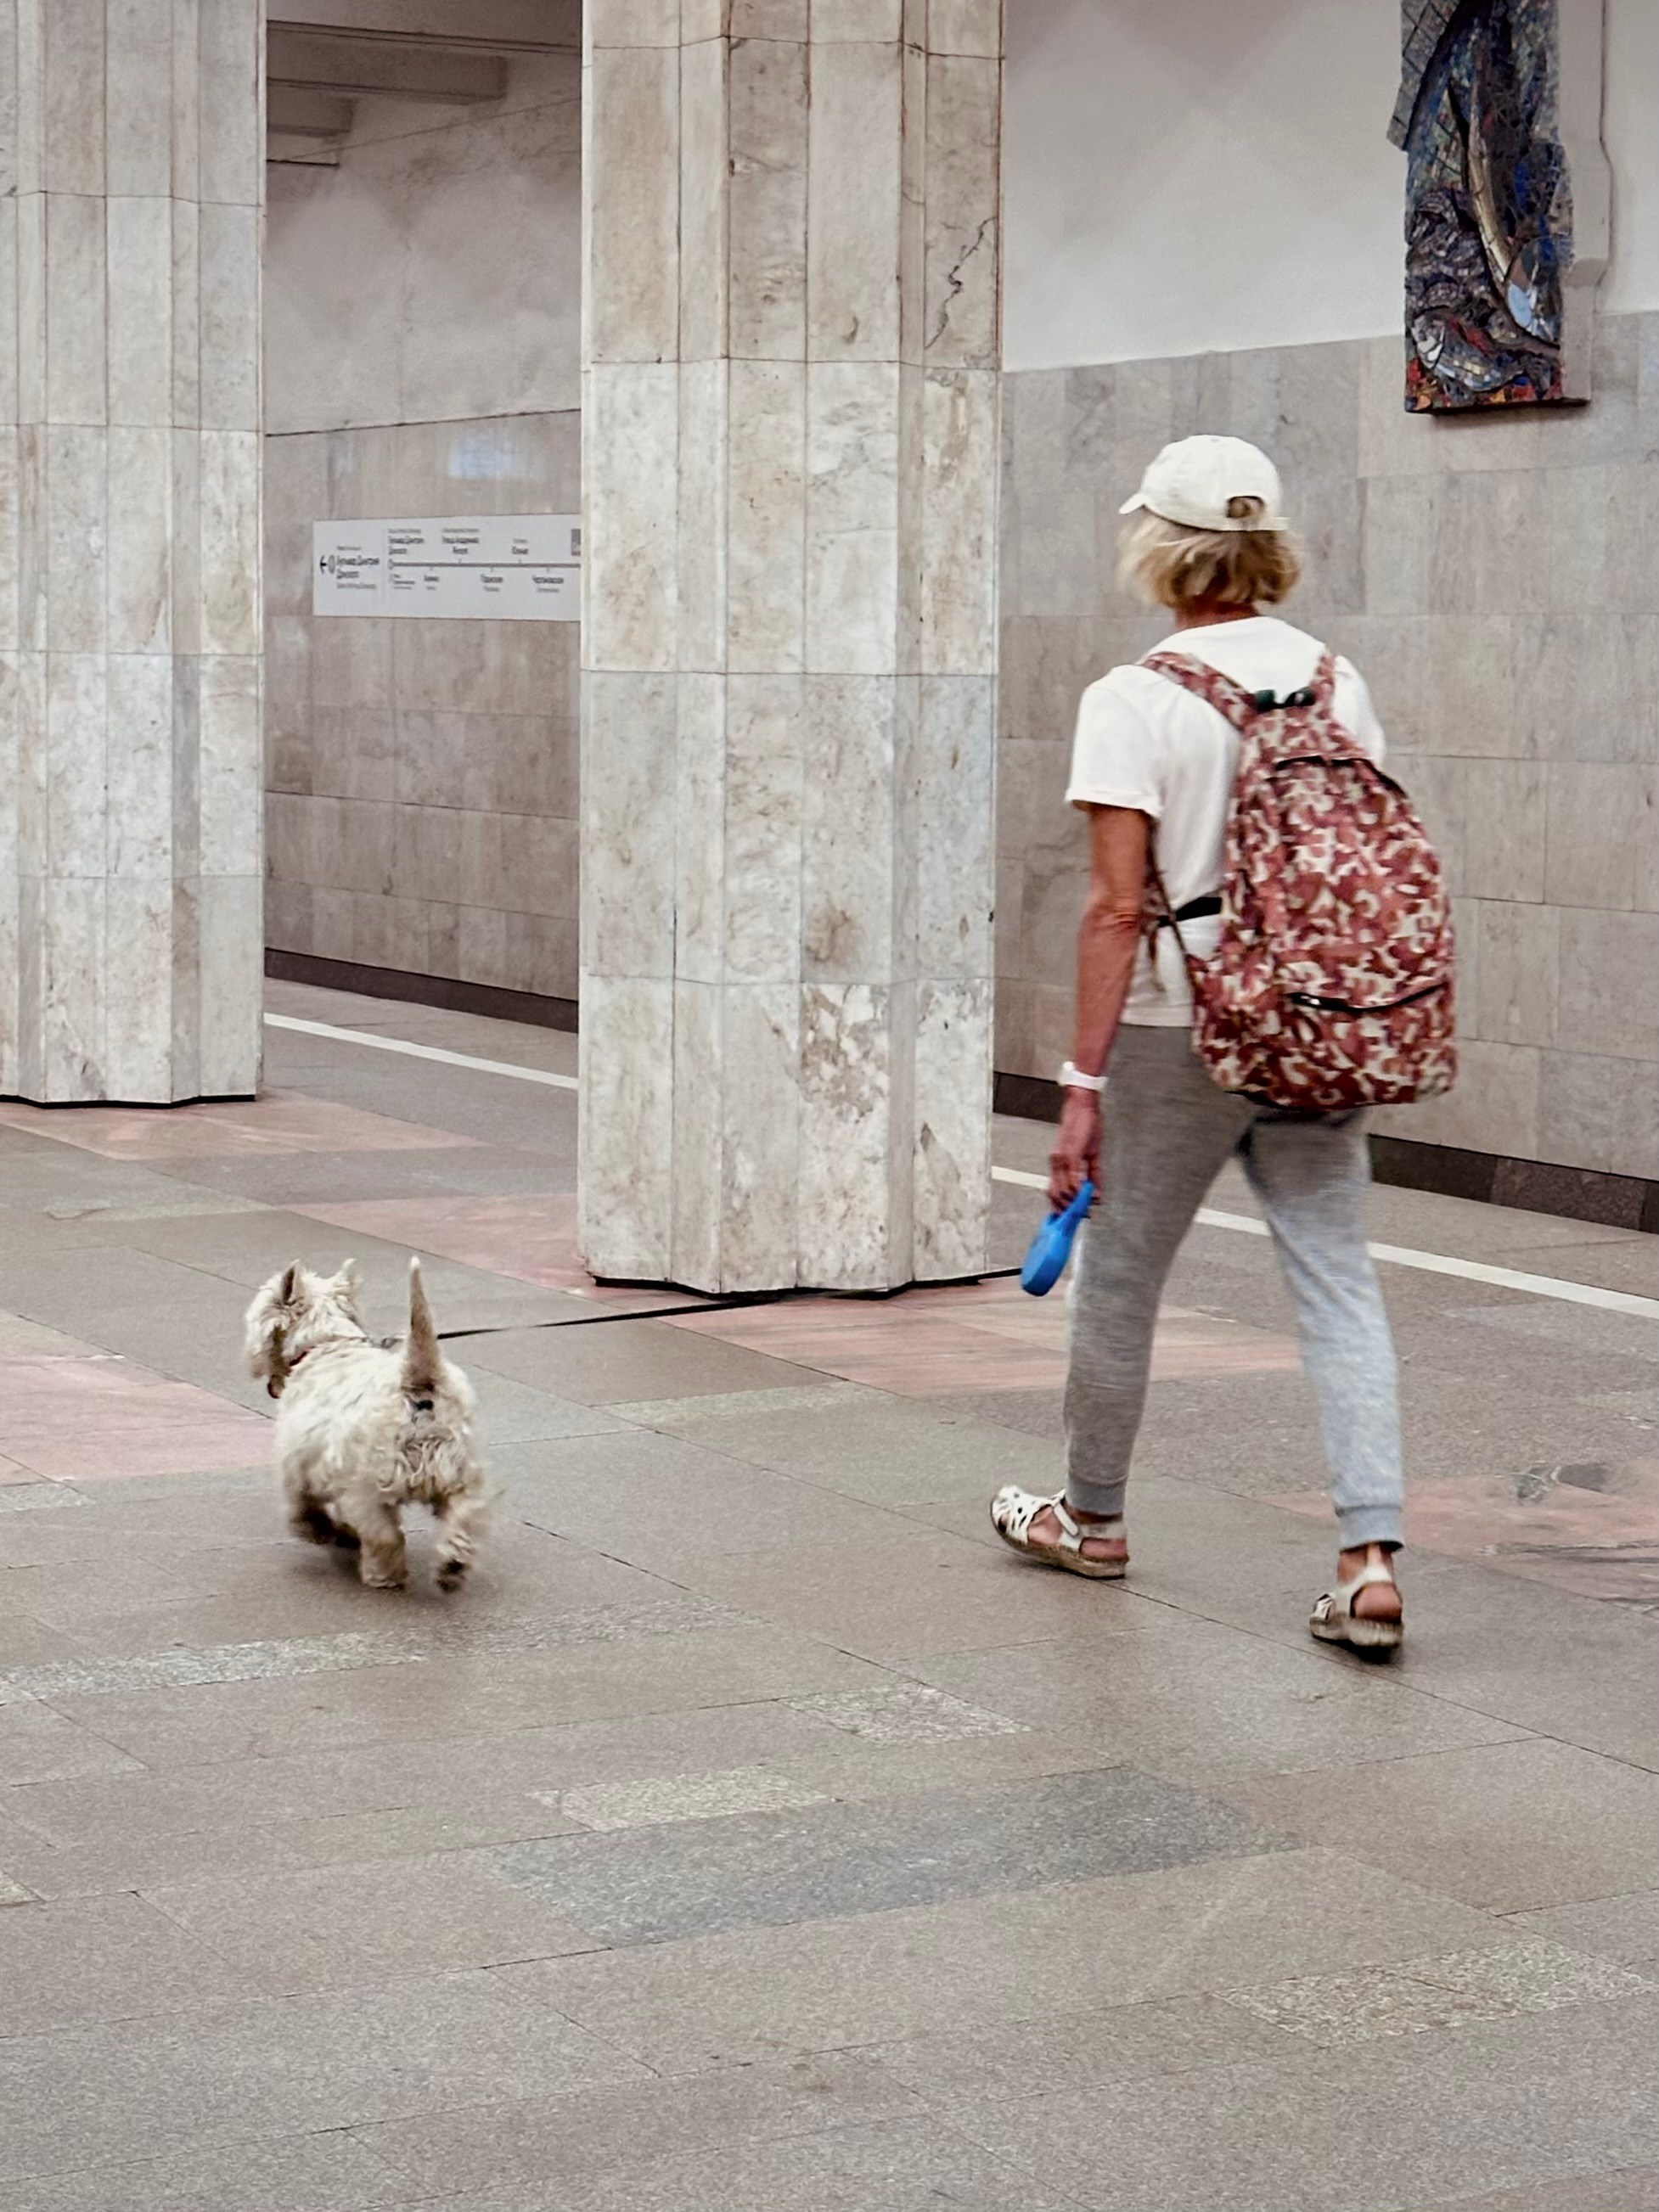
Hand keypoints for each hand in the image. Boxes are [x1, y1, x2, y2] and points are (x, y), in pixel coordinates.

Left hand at [1048, 1091, 1100, 1210]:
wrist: (1083, 1106)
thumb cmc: (1085, 1127)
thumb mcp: (1091, 1155)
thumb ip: (1092, 1176)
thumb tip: (1096, 1195)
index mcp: (1058, 1164)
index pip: (1053, 1191)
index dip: (1060, 1207)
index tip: (1071, 1217)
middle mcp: (1056, 1163)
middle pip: (1054, 1195)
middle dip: (1067, 1210)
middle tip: (1082, 1216)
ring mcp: (1061, 1159)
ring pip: (1062, 1190)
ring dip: (1075, 1202)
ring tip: (1087, 1208)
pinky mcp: (1070, 1153)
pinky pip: (1072, 1178)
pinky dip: (1079, 1190)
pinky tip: (1088, 1194)